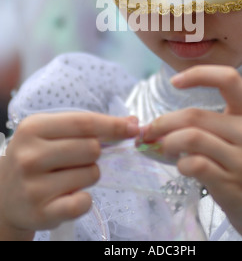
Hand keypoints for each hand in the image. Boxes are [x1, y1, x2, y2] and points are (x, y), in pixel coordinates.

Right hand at [0, 112, 138, 239]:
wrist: (5, 195)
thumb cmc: (36, 156)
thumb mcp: (51, 133)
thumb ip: (89, 126)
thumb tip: (132, 124)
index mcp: (32, 128)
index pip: (84, 123)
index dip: (113, 125)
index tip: (134, 128)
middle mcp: (30, 156)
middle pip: (92, 148)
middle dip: (95, 154)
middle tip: (76, 160)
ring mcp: (33, 187)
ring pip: (92, 174)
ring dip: (89, 175)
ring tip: (66, 177)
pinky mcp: (41, 213)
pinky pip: (84, 202)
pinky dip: (84, 199)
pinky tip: (68, 196)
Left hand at [141, 65, 241, 240]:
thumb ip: (212, 125)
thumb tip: (160, 123)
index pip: (228, 78)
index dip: (198, 74)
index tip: (175, 82)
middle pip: (195, 115)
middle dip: (162, 122)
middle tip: (149, 132)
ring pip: (190, 138)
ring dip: (167, 143)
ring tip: (164, 150)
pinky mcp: (231, 184)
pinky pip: (194, 164)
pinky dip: (179, 164)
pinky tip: (182, 167)